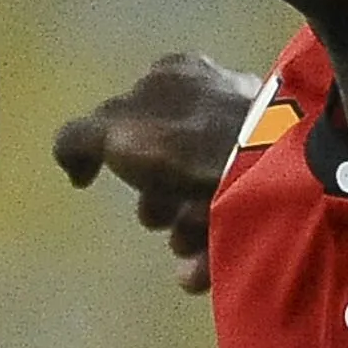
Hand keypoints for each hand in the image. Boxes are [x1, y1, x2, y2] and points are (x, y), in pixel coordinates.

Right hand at [51, 55, 262, 293]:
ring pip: (203, 186)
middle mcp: (215, 98)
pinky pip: (236, 212)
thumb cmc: (186, 144)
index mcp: (175, 75)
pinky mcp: (276, 176)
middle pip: (170, 154)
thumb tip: (70, 158)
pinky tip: (198, 271)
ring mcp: (251, 136)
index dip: (116, 147)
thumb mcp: (113, 133)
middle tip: (152, 218)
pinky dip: (213, 244)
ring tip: (182, 252)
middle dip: (155, 196)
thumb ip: (79, 139)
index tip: (109, 178)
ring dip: (184, 227)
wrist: (272, 169)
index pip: (133, 108)